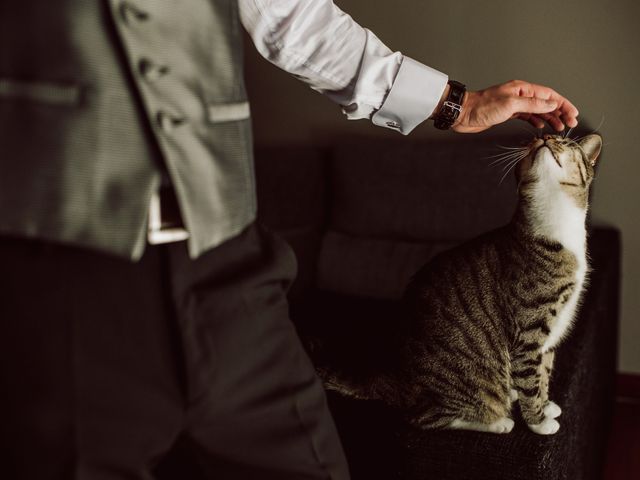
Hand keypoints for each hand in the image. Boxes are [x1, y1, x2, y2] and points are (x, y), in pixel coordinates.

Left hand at [449, 80, 578, 133]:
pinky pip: (527, 116)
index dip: (564, 104)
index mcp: (523, 88)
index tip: (573, 114)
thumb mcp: (511, 105)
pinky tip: (541, 126)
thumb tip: (552, 103)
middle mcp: (520, 94)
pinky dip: (536, 121)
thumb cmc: (483, 107)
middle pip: (546, 102)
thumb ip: (533, 104)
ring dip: (550, 118)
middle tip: (570, 123)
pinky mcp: (508, 113)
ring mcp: (514, 104)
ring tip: (559, 127)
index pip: (550, 95)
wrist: (464, 114)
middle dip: (560, 112)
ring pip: (538, 110)